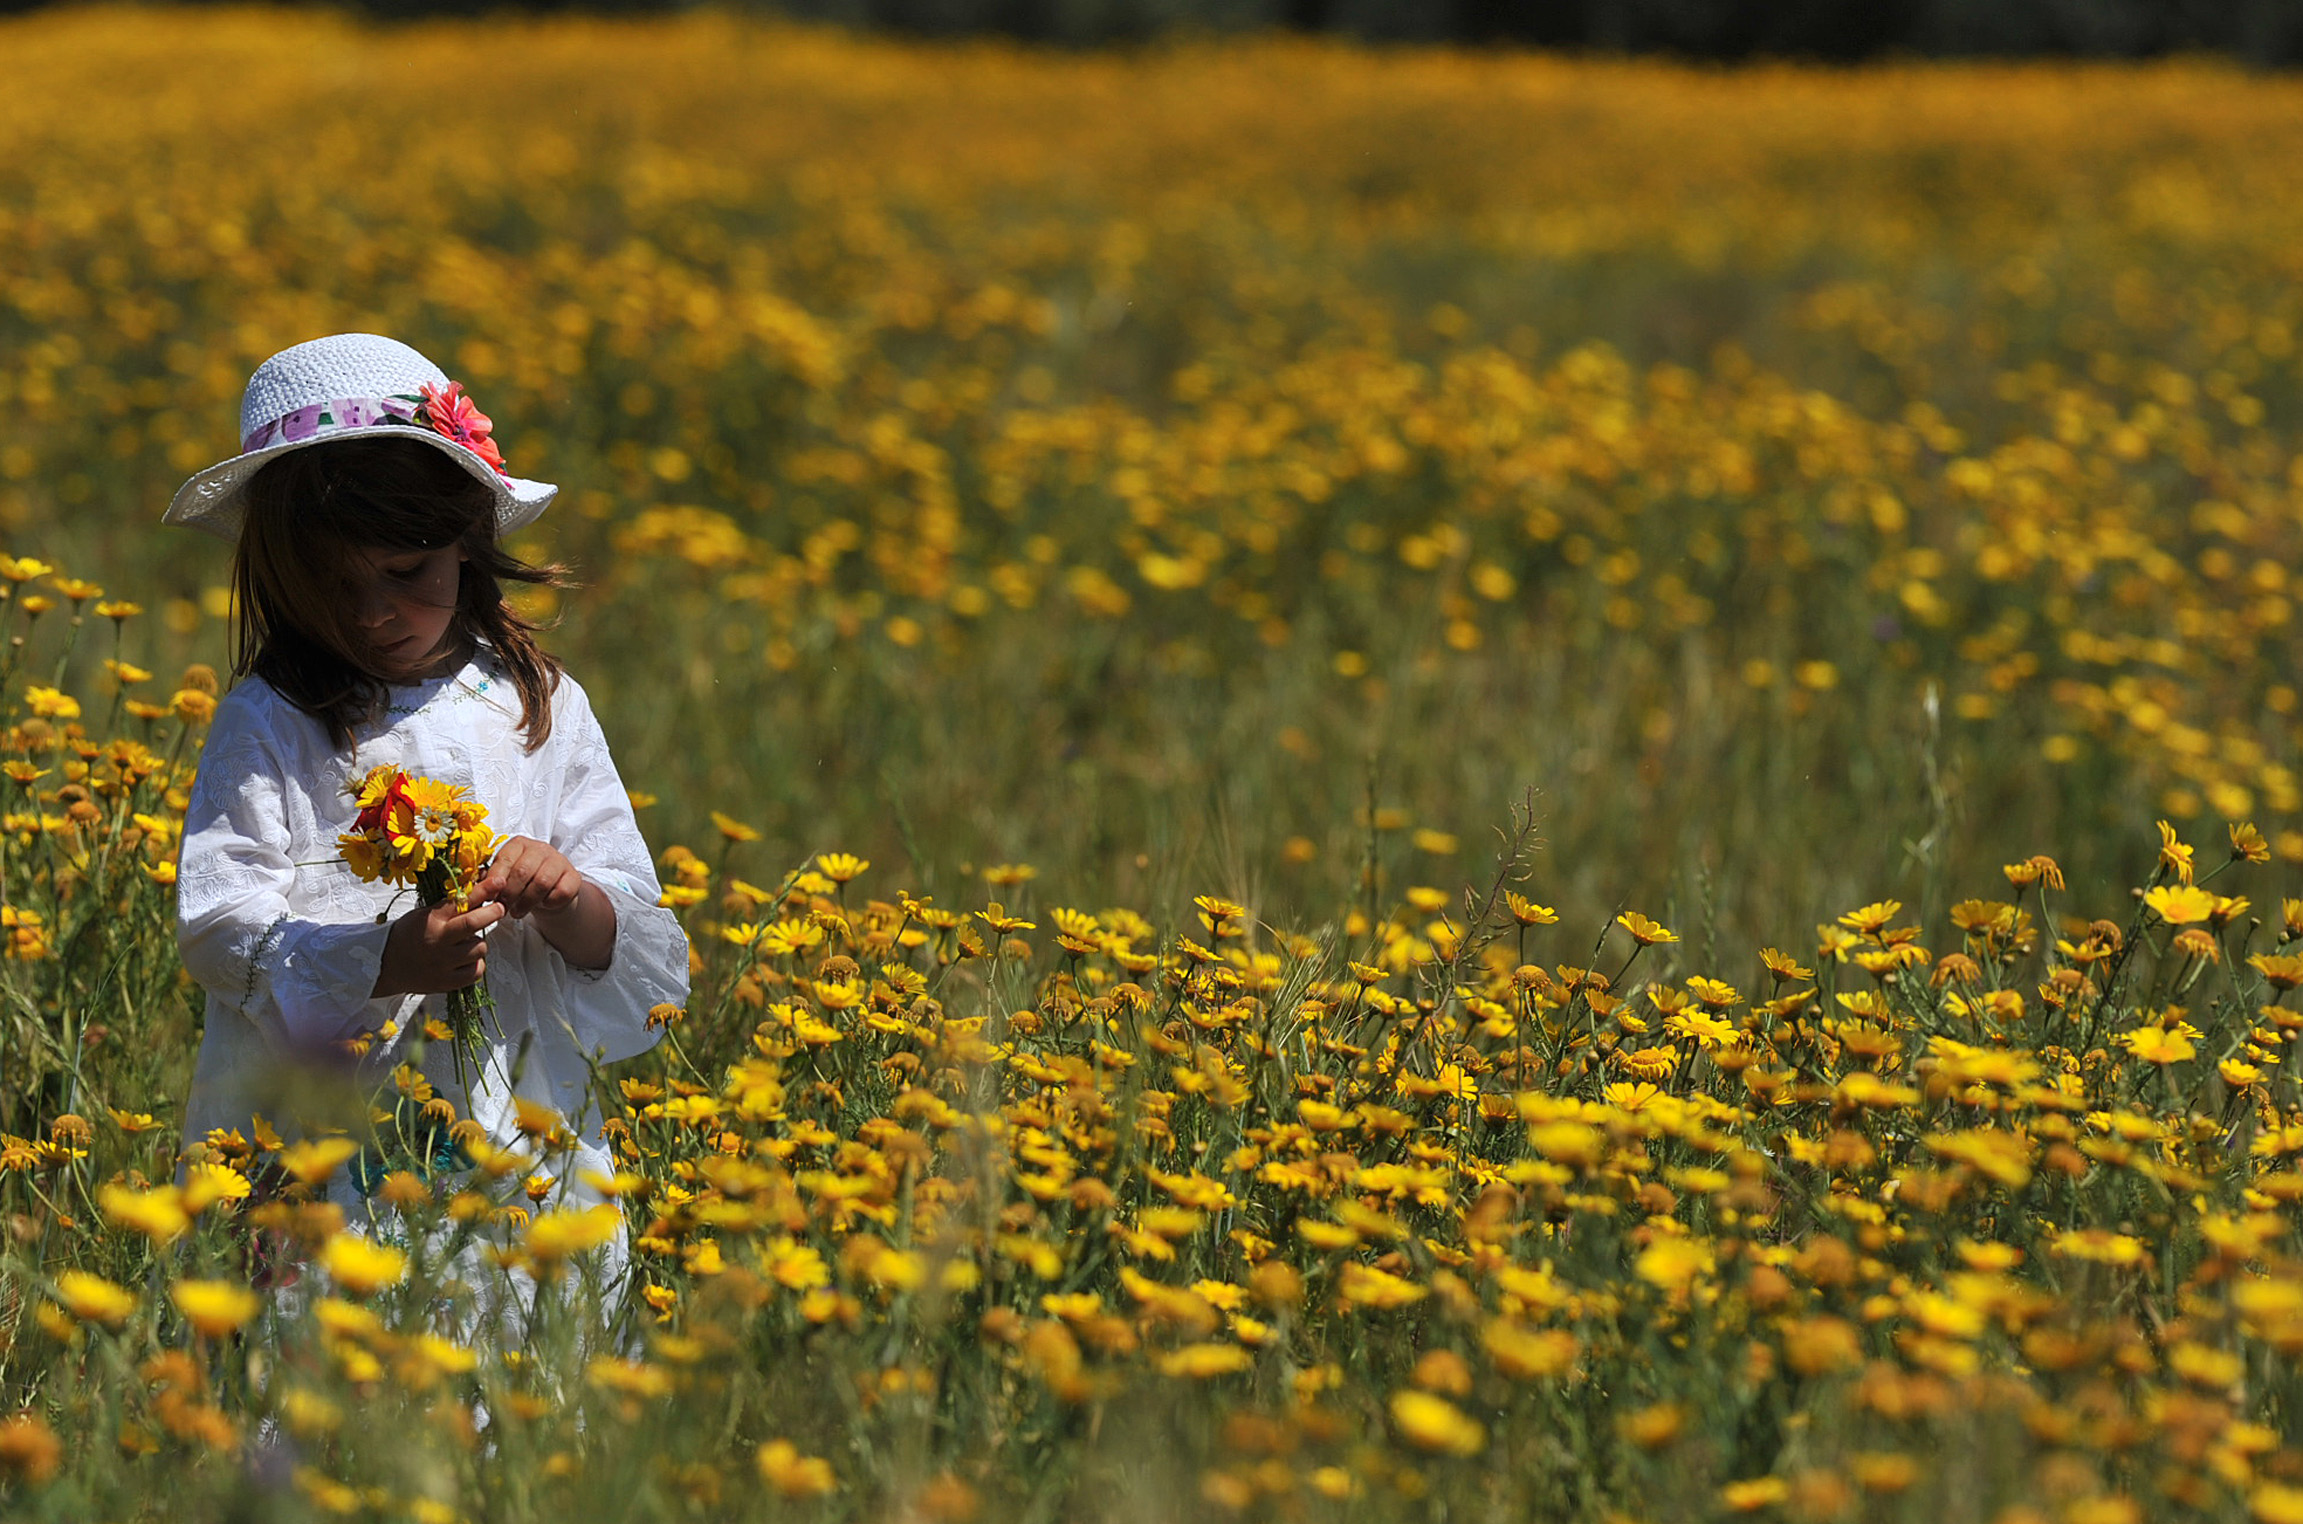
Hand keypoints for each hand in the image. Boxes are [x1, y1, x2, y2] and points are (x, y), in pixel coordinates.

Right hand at [373, 899, 503, 997]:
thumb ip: (449, 908)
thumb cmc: (407, 935)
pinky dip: (476, 964)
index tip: (498, 882)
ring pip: (479, 948)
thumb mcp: (423, 915)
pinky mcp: (446, 983)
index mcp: (430, 921)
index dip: (483, 890)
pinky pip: (476, 971)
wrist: (384, 965)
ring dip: (479, 942)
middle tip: (499, 908)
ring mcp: (442, 964)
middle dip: (492, 913)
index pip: (459, 902)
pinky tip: (466, 960)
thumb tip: (480, 893)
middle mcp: (437, 942)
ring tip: (467, 942)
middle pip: (473, 924)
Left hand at [476, 836, 584, 919]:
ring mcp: (559, 860)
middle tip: (504, 908)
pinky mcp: (574, 876)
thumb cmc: (521, 884)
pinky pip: (561, 891)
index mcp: (519, 844)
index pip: (506, 859)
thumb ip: (489, 879)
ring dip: (527, 902)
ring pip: (542, 882)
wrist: (549, 892)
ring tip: (518, 913)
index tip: (491, 896)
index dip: (497, 880)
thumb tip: (475, 885)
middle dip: (510, 893)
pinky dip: (549, 902)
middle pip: (523, 871)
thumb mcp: (503, 878)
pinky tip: (542, 905)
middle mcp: (540, 848)